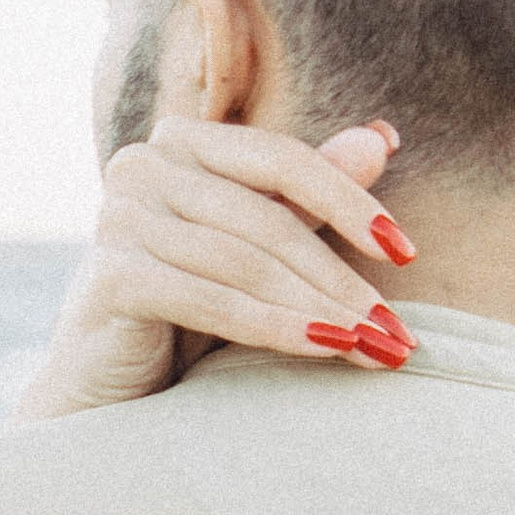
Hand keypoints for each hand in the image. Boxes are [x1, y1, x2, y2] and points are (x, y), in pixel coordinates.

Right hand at [18, 119, 417, 419]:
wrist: (106, 377)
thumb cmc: (191, 305)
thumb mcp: (259, 246)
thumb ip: (310, 191)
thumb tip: (384, 136)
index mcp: (184, 140)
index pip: (285, 160)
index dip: (351, 203)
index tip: (408, 253)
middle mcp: (143, 164)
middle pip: (269, 220)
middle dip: (343, 280)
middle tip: (396, 332)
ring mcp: (118, 216)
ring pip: (247, 263)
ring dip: (320, 310)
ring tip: (372, 349)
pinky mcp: (110, 275)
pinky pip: (211, 299)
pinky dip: (273, 327)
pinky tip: (322, 349)